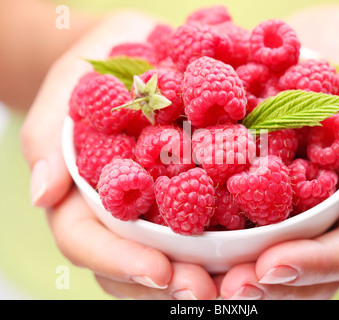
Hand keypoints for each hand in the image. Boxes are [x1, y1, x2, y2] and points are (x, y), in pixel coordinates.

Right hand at [20, 10, 216, 299]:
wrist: (134, 51)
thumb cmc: (92, 70)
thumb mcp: (64, 91)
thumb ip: (46, 140)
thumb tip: (44, 193)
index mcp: (82, 195)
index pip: (88, 241)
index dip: (121, 261)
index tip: (159, 271)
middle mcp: (120, 210)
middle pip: (133, 263)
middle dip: (168, 283)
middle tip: (206, 291)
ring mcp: (156, 205)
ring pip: (171, 255)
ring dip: (201, 273)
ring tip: (235, 281)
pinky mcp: (190, 188)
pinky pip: (206, 222)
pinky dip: (225, 241)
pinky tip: (252, 247)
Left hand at [219, 5, 338, 298]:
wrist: (314, 50)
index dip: (311, 266)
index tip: (272, 267)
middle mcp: (319, 219)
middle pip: (300, 272)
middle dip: (264, 285)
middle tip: (225, 288)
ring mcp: (283, 211)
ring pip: (264, 261)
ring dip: (230, 275)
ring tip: (195, 281)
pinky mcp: (248, 196)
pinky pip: (232, 227)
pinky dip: (210, 243)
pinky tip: (182, 246)